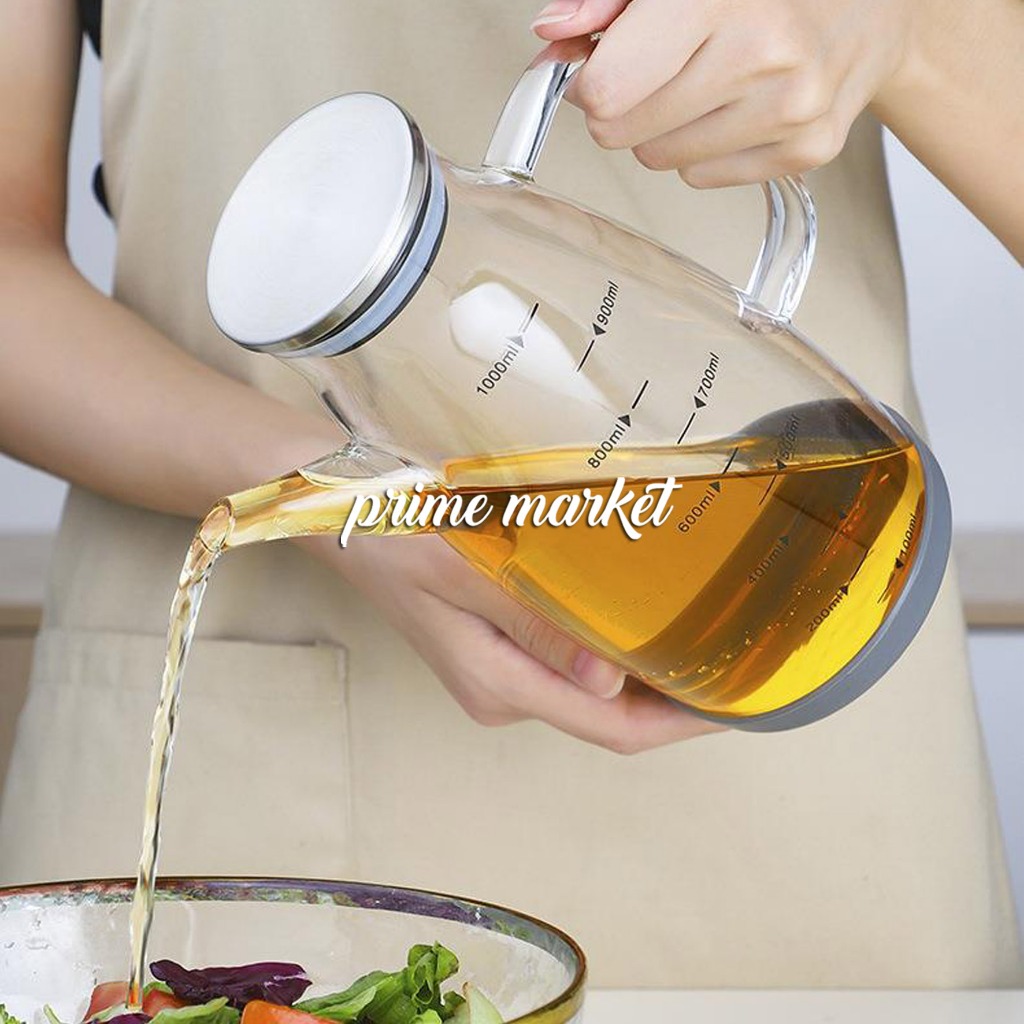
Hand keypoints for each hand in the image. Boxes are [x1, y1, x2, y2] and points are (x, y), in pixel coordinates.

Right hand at [306, 533, 722, 752]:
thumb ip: (535, 624)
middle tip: (746, 663)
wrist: (342, 512)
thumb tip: (609, 683)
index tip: (743, 703)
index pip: (611, 726)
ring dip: (650, 677)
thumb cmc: (396, 531)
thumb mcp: (464, 571)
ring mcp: (498, 675)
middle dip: (677, 703)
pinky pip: (572, 664)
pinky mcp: (496, 649)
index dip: (682, 724)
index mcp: (498, 683)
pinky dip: (616, 653)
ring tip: (712, 642)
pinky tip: (646, 622)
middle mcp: (503, 693)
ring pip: (593, 692)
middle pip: (609, 716)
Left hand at [532, 0, 914, 185]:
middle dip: (623, 104)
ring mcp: (791, 109)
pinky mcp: (807, 150)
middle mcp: (763, 54)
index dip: (589, 80)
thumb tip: (548, 32)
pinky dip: (705, 147)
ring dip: (664, 127)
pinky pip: (702, 177)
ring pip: (659, 161)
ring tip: (706, 80)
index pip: (608, 91)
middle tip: (658, 67)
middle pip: (624, 133)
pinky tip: (738, 103)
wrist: (874, 3)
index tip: (599, 62)